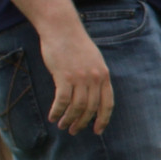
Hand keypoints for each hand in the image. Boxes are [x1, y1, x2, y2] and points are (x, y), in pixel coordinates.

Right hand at [36, 15, 113, 134]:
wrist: (62, 29)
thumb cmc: (75, 45)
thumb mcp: (94, 60)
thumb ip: (96, 76)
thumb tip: (93, 95)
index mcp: (104, 76)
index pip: (107, 103)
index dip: (103, 119)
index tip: (97, 131)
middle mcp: (95, 79)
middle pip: (91, 108)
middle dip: (82, 123)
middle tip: (73, 130)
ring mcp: (80, 78)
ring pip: (77, 107)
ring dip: (69, 119)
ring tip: (62, 126)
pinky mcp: (64, 77)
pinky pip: (62, 101)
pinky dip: (57, 111)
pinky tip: (53, 117)